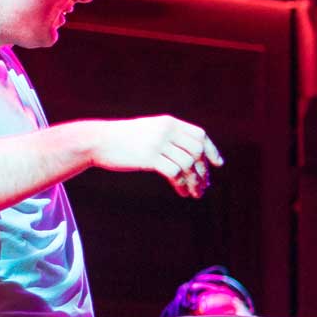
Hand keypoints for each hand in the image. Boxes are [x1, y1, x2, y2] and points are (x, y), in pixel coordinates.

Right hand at [90, 115, 222, 199]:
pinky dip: (182, 185)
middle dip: (204, 171)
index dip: (211, 150)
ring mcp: (158, 143)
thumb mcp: (149, 131)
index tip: (217, 164)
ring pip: (188, 165)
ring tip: (196, 194)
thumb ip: (169, 137)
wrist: (98, 140)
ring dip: (195, 182)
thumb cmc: (123, 139)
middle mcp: (166, 130)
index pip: (199, 135)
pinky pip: (175, 173)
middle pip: (196, 152)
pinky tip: (183, 192)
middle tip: (205, 186)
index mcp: (169, 122)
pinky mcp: (149, 158)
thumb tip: (191, 156)